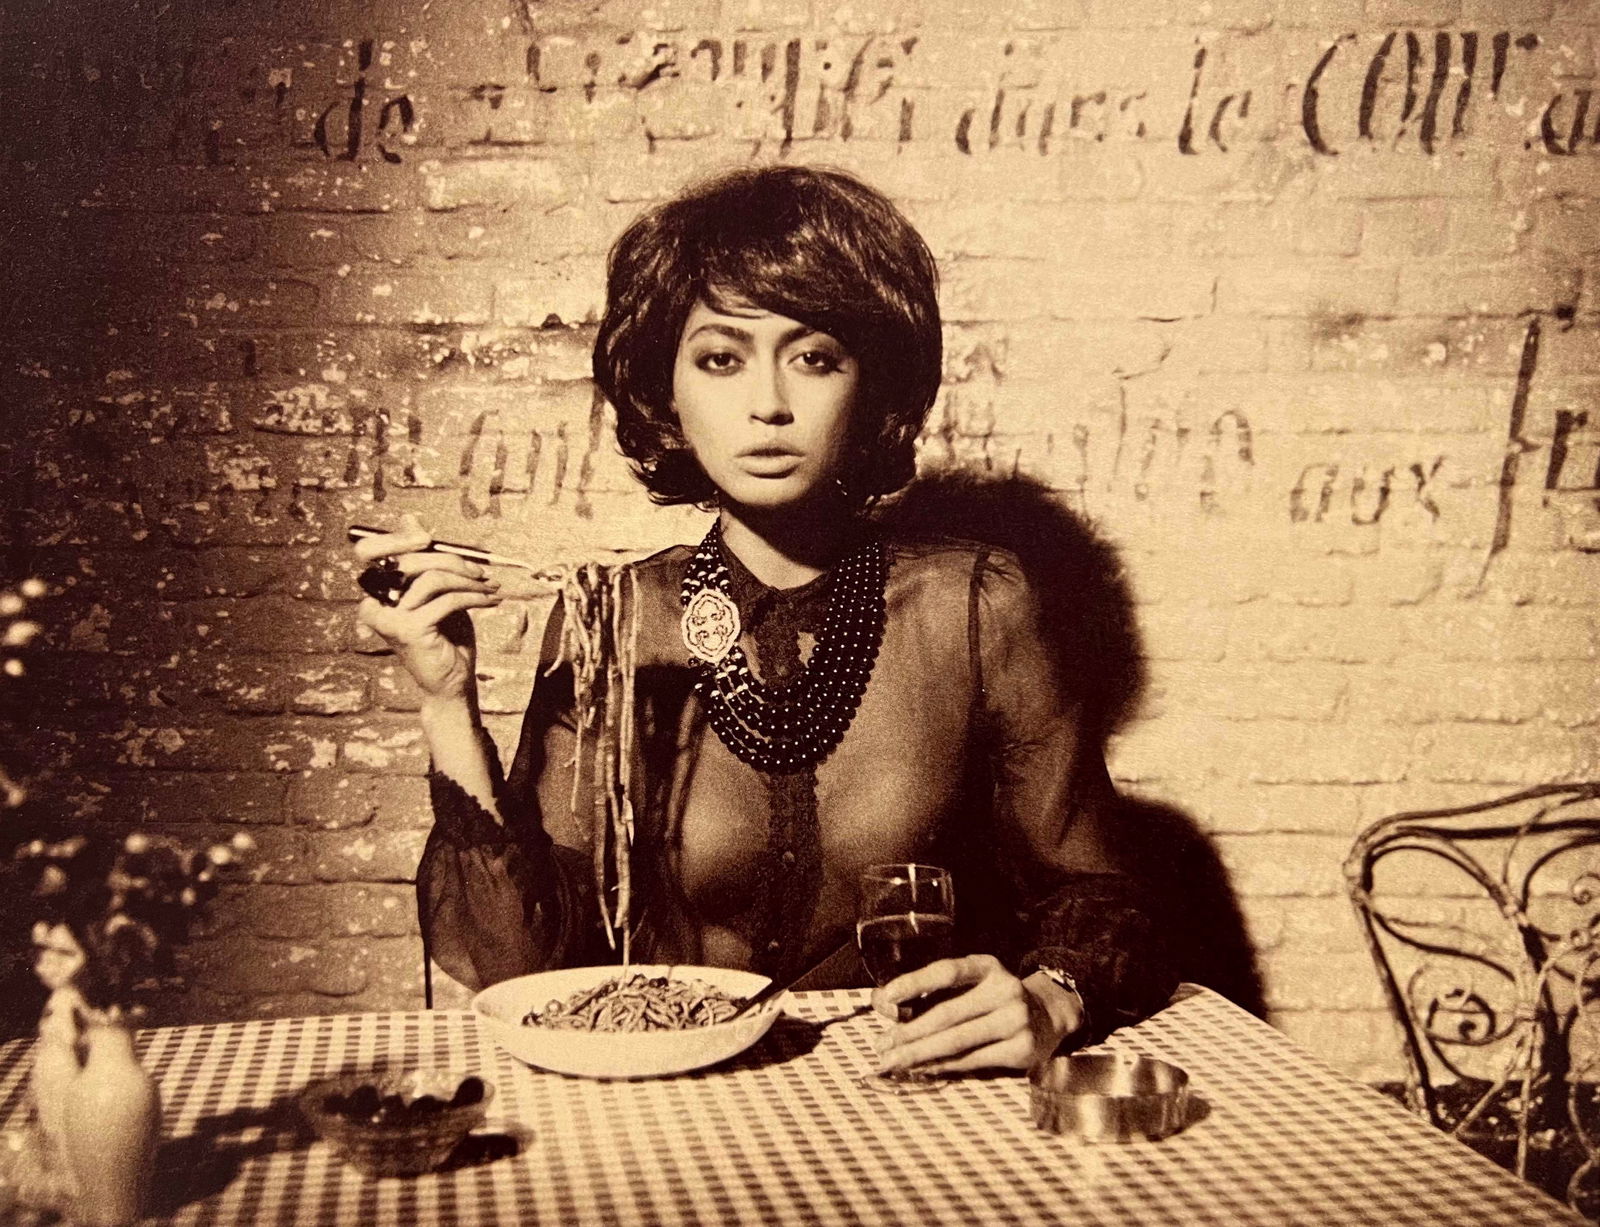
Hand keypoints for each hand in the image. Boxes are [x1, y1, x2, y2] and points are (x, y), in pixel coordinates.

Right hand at [353, 514, 502, 701]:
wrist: (452, 680)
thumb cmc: (445, 635)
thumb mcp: (437, 592)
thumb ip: (424, 559)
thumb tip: (409, 518)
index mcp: (378, 591)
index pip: (368, 550)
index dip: (394, 537)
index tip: (427, 538)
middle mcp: (376, 603)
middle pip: (410, 561)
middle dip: (451, 560)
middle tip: (481, 571)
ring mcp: (389, 618)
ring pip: (432, 579)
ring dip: (468, 580)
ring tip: (491, 588)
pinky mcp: (408, 630)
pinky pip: (447, 600)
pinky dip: (474, 597)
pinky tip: (490, 601)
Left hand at [870, 954, 1082, 1075]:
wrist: (1048, 1016)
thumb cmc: (994, 999)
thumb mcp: (971, 984)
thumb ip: (931, 992)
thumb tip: (883, 1003)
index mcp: (987, 967)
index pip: (947, 972)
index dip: (915, 982)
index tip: (887, 997)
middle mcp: (1005, 990)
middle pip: (947, 1014)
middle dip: (909, 1032)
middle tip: (881, 1044)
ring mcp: (1016, 1020)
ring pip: (957, 1042)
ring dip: (920, 1054)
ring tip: (893, 1061)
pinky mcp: (1021, 1049)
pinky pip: (971, 1061)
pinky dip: (942, 1066)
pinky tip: (922, 1068)